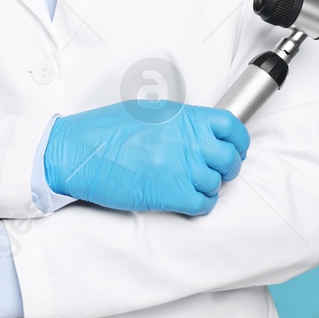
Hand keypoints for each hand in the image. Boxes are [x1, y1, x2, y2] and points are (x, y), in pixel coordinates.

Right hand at [44, 101, 249, 215]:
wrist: (80, 152)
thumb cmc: (106, 130)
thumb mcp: (150, 112)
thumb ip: (180, 121)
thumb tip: (198, 130)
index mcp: (185, 118)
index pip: (232, 127)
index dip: (239, 141)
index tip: (235, 148)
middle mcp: (188, 142)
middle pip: (229, 159)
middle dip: (227, 167)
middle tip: (216, 170)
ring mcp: (181, 169)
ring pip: (217, 184)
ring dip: (210, 187)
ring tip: (194, 185)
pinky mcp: (170, 195)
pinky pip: (203, 204)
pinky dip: (201, 205)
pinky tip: (189, 200)